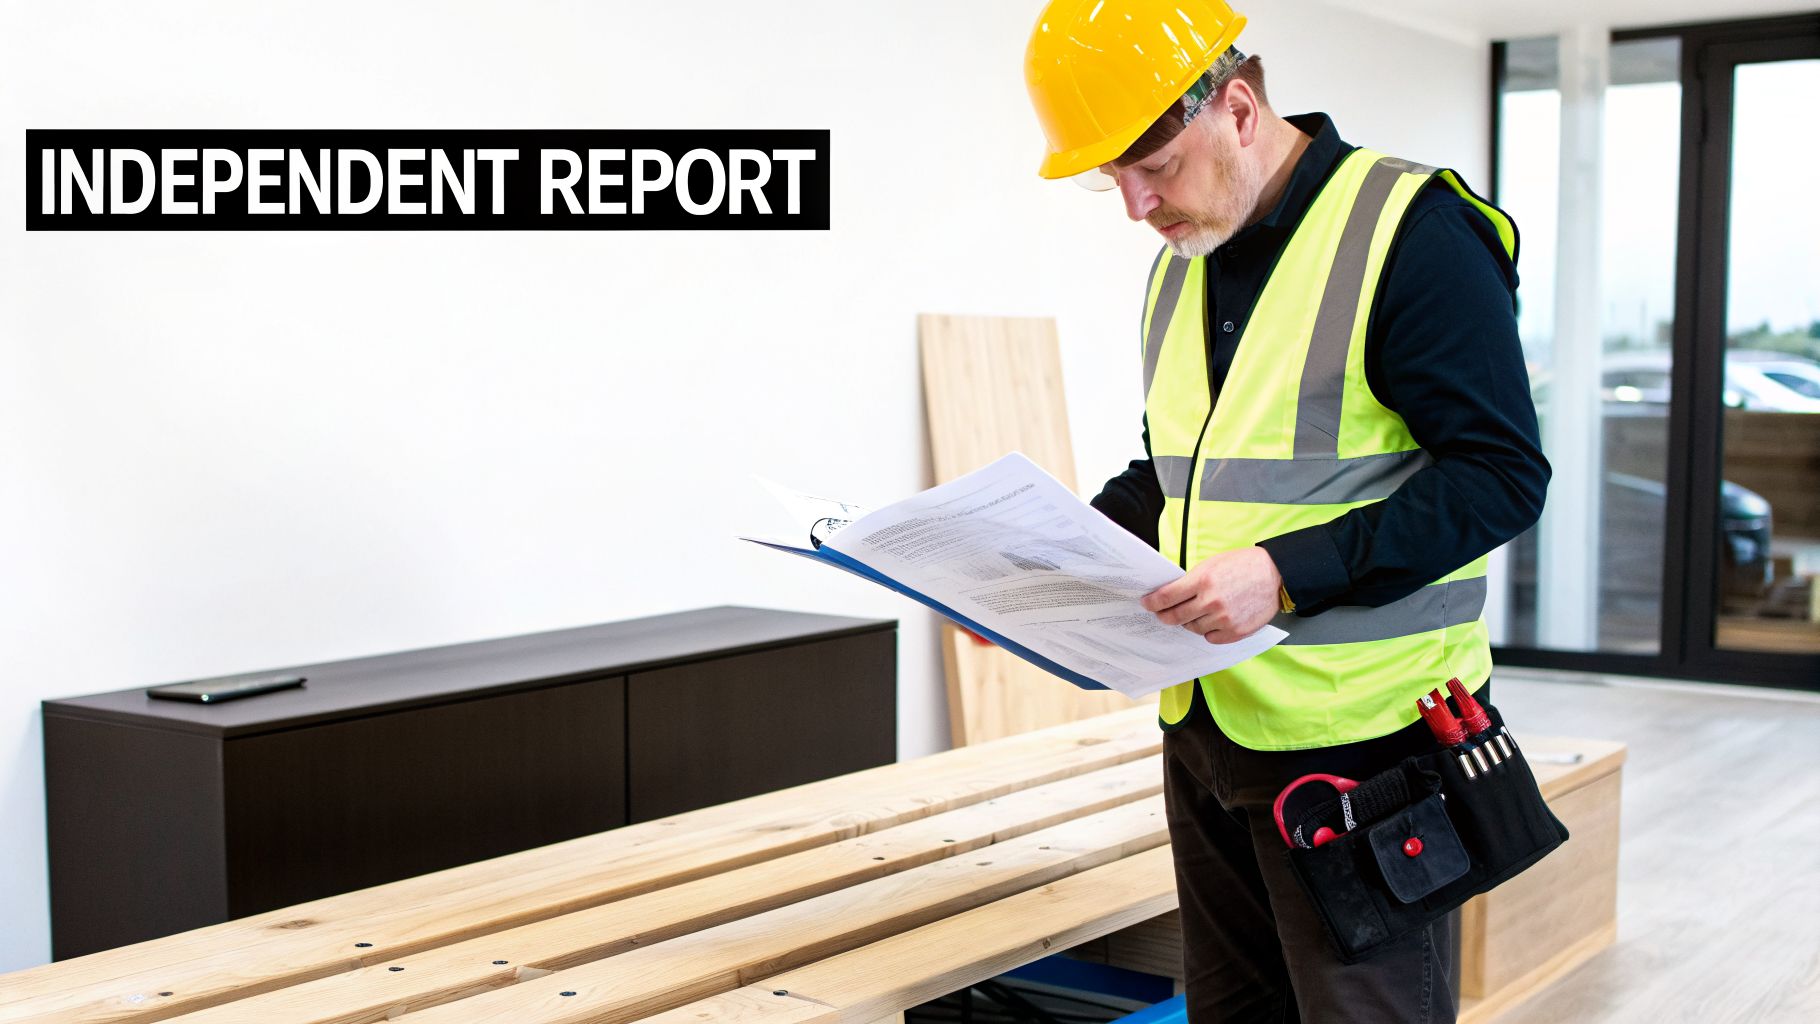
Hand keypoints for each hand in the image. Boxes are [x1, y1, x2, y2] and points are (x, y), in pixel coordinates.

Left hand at [1142, 546, 1282, 643]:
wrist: (1274, 574)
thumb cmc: (1243, 565)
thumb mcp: (1212, 564)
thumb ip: (1191, 580)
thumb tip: (1170, 594)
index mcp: (1202, 581)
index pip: (1167, 597)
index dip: (1152, 603)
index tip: (1147, 604)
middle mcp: (1211, 602)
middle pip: (1175, 617)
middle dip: (1164, 616)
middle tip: (1162, 614)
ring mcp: (1223, 619)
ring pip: (1193, 628)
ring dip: (1190, 622)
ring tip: (1196, 612)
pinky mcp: (1235, 632)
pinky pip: (1211, 638)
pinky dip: (1208, 631)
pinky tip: (1213, 621)